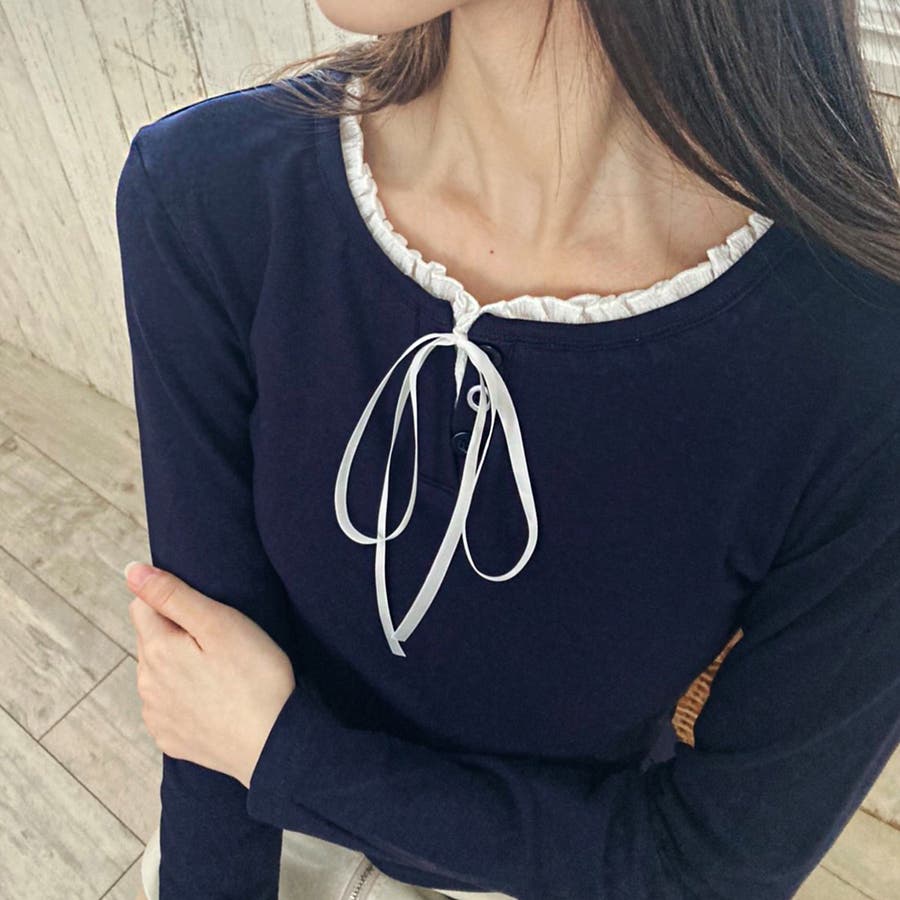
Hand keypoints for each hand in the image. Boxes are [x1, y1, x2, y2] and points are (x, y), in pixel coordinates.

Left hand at [125, 561, 295, 788]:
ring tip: (222, 671)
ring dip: (180, 665)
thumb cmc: (255, 677)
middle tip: (221, 640)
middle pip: (151, 640)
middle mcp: (146, 684)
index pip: (142, 606)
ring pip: (159, 673)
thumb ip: (172, 595)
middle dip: (176, 633)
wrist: (274, 744)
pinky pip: (169, 705)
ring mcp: (157, 716)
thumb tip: (132, 572)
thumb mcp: (220, 623)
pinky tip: (215, 699)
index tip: (207, 611)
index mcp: (156, 651)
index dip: (173, 601)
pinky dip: (185, 697)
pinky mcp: (171, 739)